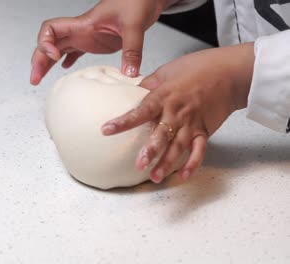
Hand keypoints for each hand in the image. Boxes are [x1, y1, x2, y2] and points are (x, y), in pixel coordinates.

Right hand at [30, 0, 176, 84]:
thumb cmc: (137, 2)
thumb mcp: (135, 25)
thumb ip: (132, 49)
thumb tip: (129, 73)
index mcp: (83, 24)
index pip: (51, 28)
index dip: (45, 42)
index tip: (55, 56)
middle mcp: (80, 31)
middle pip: (49, 43)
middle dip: (39, 60)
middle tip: (35, 79)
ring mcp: (86, 36)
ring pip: (58, 49)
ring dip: (47, 63)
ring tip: (39, 79)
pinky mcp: (94, 41)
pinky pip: (74, 51)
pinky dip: (66, 60)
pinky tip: (64, 69)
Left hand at [101, 43, 254, 182]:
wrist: (231, 73)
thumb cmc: (200, 67)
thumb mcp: (168, 70)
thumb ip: (149, 83)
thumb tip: (132, 90)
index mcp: (163, 96)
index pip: (140, 111)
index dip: (123, 122)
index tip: (106, 130)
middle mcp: (176, 112)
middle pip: (161, 134)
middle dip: (150, 151)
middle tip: (138, 165)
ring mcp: (192, 124)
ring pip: (177, 147)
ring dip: (167, 163)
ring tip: (155, 177)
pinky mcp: (205, 131)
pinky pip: (198, 151)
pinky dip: (192, 164)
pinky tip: (182, 176)